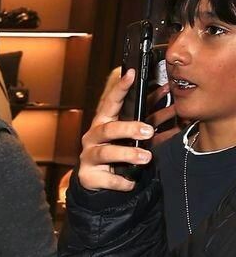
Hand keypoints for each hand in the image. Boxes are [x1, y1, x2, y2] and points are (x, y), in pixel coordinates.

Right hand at [77, 70, 154, 192]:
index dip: (120, 88)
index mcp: (103, 122)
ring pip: (106, 153)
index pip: (111, 102)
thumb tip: (169, 93)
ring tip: (146, 157)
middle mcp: (93, 137)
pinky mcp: (89, 176)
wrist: (98, 182)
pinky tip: (131, 182)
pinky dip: (122, 181)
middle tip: (148, 130)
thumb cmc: (118, 151)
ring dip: (128, 154)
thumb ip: (149, 116)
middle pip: (108, 129)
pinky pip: (107, 179)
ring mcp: (89, 156)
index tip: (132, 74)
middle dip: (128, 128)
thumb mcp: (133, 133)